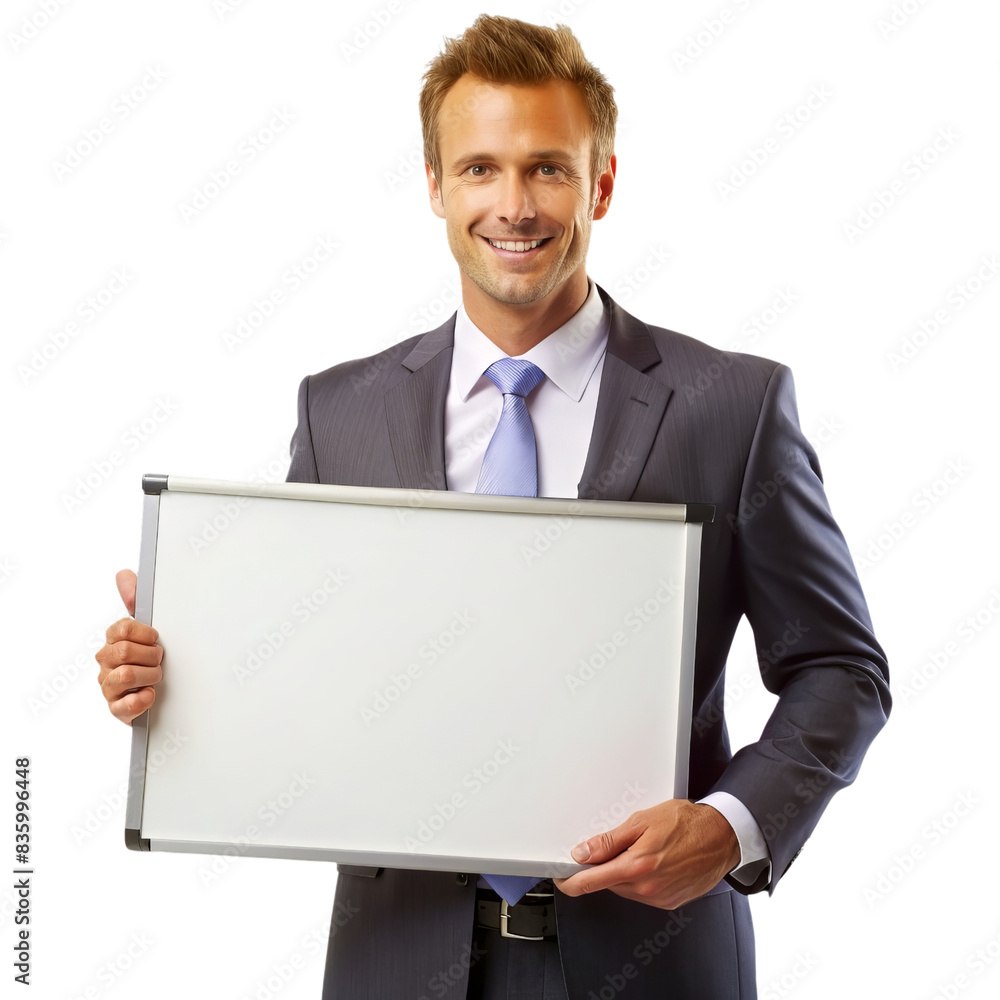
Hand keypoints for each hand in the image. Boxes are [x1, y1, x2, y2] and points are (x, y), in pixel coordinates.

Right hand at [95, 569, 162, 725]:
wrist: (167, 693)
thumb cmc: (153, 657)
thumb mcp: (149, 627)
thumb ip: (136, 599)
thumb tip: (124, 574)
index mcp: (113, 641)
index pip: (122, 628)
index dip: (146, 634)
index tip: (156, 639)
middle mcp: (106, 663)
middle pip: (124, 651)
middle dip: (151, 655)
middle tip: (159, 660)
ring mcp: (109, 687)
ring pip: (126, 675)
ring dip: (150, 676)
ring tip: (156, 677)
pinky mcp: (117, 710)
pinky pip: (126, 704)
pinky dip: (144, 699)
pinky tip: (151, 694)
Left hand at [552, 800, 740, 909]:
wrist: (723, 836)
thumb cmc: (688, 823)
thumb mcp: (642, 821)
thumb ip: (609, 840)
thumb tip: (582, 852)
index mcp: (636, 866)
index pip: (590, 882)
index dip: (570, 880)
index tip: (561, 876)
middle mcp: (647, 888)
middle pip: (607, 883)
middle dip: (604, 867)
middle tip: (618, 845)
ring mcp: (659, 898)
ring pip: (625, 889)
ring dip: (624, 872)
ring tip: (644, 849)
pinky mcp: (670, 902)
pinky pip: (643, 893)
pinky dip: (641, 880)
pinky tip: (655, 861)